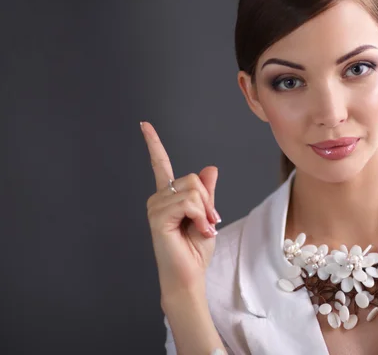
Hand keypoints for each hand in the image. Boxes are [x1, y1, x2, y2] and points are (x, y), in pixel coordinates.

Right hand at [141, 121, 220, 294]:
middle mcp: (158, 198)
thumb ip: (206, 193)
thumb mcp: (207, 215)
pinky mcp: (158, 217)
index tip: (144, 125)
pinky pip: (189, 202)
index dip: (153, 144)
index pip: (161, 165)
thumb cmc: (195, 250)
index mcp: (169, 197)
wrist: (189, 275)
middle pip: (192, 178)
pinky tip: (197, 230)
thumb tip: (210, 168)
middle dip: (208, 200)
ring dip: (205, 210)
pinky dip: (200, 216)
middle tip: (209, 221)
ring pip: (192, 190)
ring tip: (202, 228)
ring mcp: (155, 207)